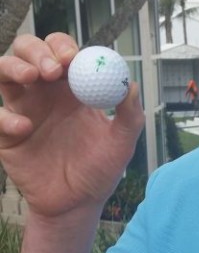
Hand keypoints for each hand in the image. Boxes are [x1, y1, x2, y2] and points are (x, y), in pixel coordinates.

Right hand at [0, 33, 143, 217]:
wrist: (77, 205)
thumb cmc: (100, 171)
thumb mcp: (121, 144)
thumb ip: (130, 116)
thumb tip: (131, 86)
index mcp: (71, 87)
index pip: (61, 51)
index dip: (63, 47)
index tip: (71, 58)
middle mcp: (44, 92)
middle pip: (28, 51)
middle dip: (36, 51)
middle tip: (51, 69)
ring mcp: (22, 109)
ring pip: (4, 71)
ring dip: (13, 66)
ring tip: (31, 77)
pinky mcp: (6, 134)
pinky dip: (5, 117)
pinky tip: (25, 128)